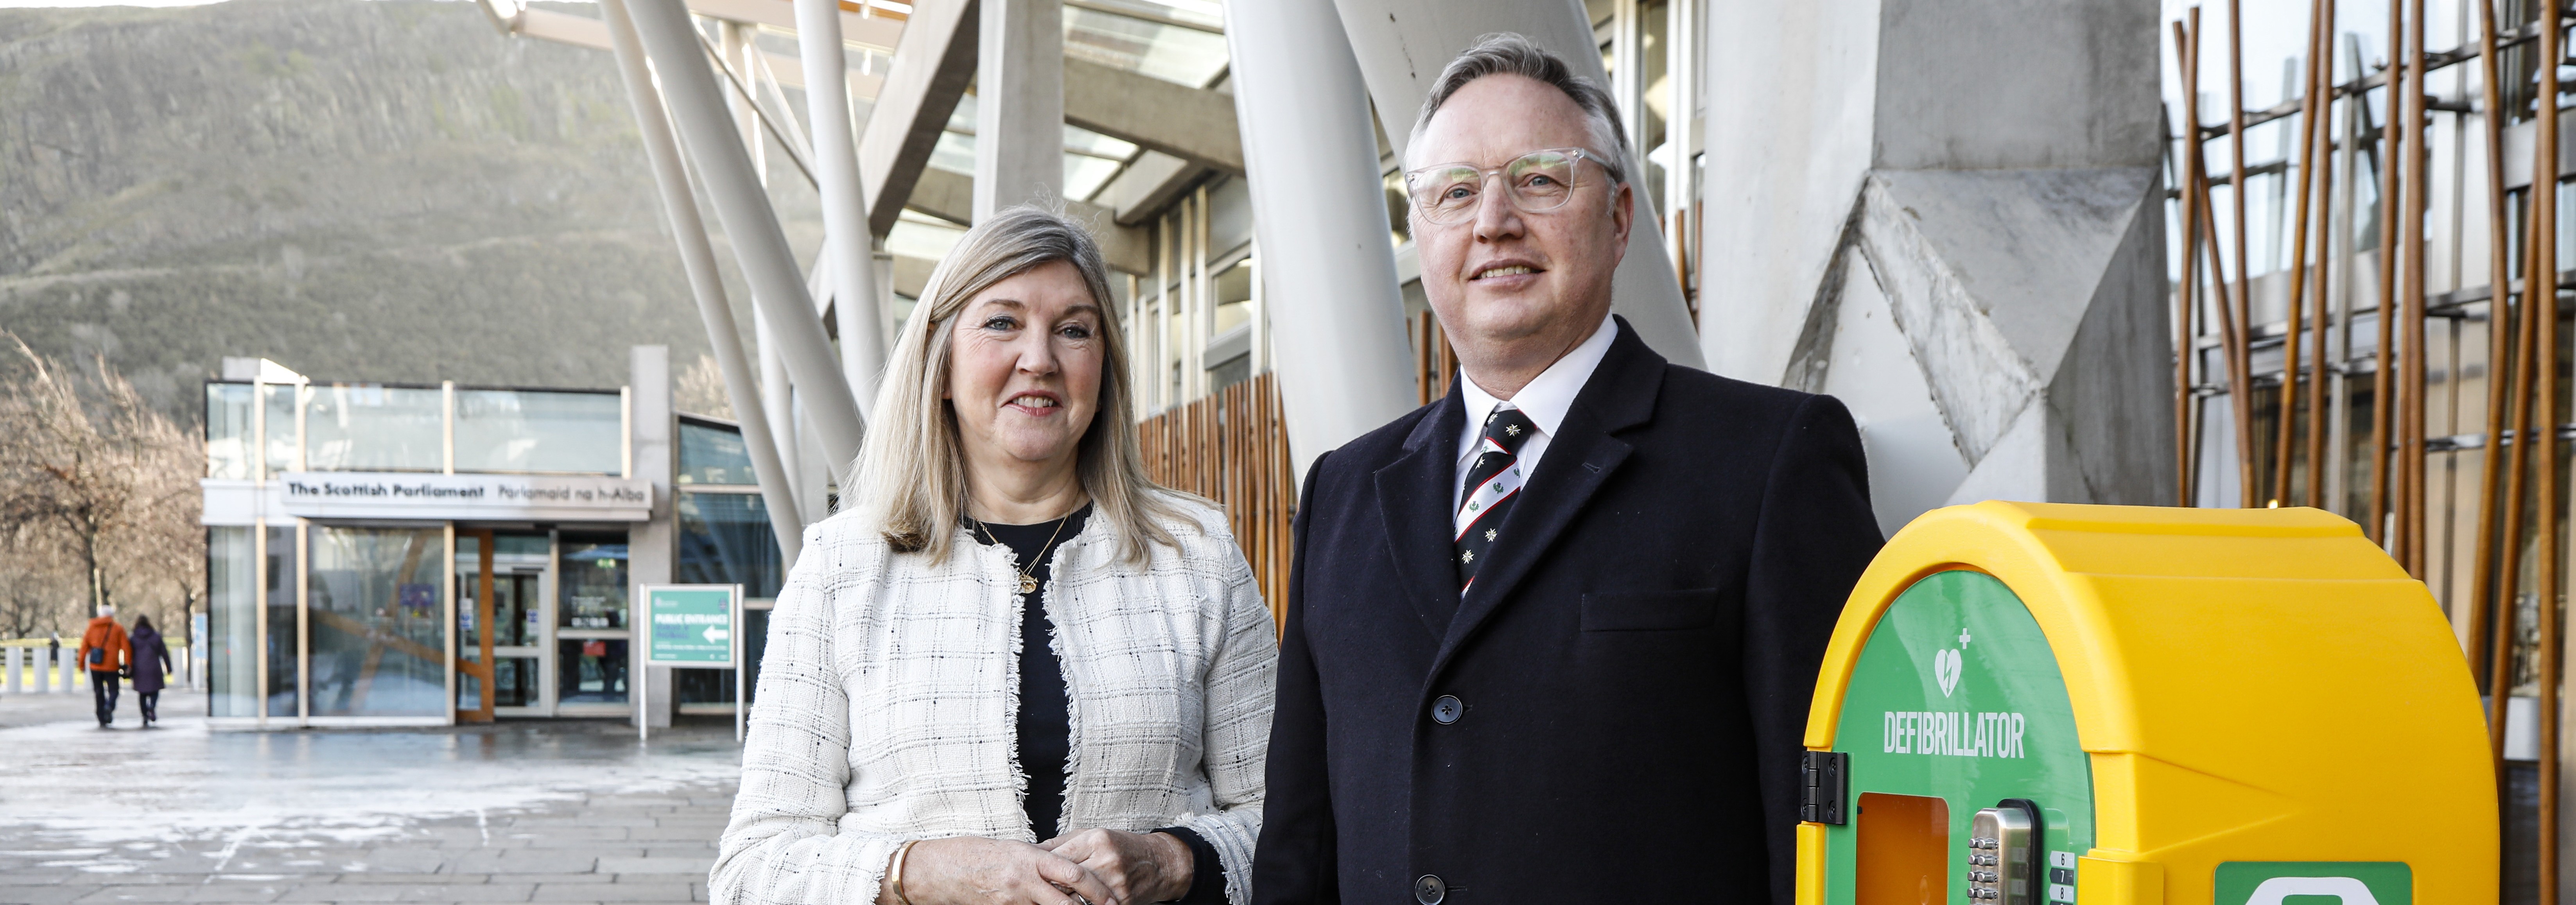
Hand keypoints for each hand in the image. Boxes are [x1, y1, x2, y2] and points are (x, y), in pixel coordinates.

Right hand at [882, 836, 1113, 904]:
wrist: (937, 869)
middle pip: (1068, 900)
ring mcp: (1012, 897)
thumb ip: (1038, 860)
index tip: (1114, 898)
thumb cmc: (974, 855)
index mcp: (1030, 857)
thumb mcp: (1012, 850)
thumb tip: (1062, 868)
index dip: (1097, 888)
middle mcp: (1023, 878)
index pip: (1073, 873)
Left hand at [1039, 829, 1191, 904]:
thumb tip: (1033, 851)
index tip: (1032, 875)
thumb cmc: (1122, 847)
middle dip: (1050, 887)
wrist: (1159, 863)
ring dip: (1063, 900)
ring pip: (1077, 897)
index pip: (1059, 857)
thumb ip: (1062, 843)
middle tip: (1039, 891)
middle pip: (1065, 879)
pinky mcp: (1121, 900)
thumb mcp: (1094, 835)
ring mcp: (1115, 882)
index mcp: (1096, 840)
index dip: (1042, 868)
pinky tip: (1076, 903)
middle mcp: (1105, 860)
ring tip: (1053, 899)